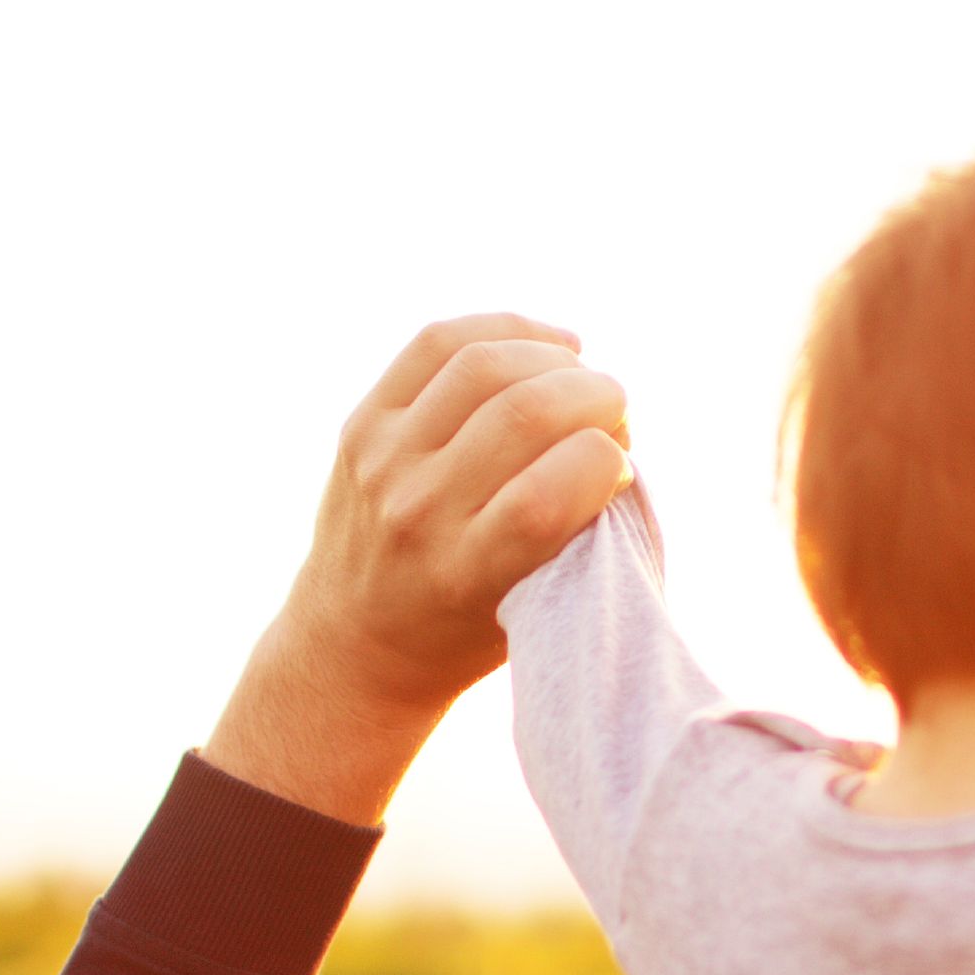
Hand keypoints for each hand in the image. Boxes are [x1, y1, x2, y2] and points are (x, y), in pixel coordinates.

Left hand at [205, 315, 632, 823]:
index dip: (607, 460)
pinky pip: (438, 342)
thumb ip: (576, 535)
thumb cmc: (469, 631)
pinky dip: (505, 330)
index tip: (619, 466)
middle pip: (524, 413)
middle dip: (594, 395)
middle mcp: (417, 512)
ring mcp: (383, 461)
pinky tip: (545, 346)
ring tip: (580, 375)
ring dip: (554, 358)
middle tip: (614, 409)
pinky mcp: (363, 423)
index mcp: (466, 572)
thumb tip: (612, 436)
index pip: (550, 493)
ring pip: (484, 364)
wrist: (355, 644)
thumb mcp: (532, 609)